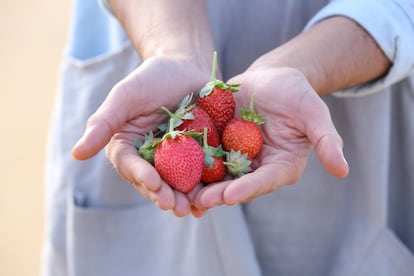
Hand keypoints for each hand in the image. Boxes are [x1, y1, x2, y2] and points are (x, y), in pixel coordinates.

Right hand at [72, 54, 210, 216]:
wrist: (188, 67)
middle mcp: (150, 157)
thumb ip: (103, 122)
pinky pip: (201, 175)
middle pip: (154, 181)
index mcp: (128, 145)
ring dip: (185, 198)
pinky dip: (205, 187)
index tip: (153, 183)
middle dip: (164, 195)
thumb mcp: (126, 95)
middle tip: (175, 207)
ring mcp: (175, 159)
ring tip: (194, 208)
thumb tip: (76, 154)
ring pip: (177, 184)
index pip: (130, 165)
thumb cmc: (153, 77)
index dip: (140, 175)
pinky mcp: (198, 156)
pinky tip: (212, 197)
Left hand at [192, 66, 348, 209]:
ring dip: (199, 184)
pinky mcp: (218, 144)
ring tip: (179, 192)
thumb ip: (326, 139)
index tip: (230, 196)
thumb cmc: (296, 93)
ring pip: (216, 175)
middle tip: (198, 201)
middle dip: (217, 194)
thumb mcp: (313, 112)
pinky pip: (203, 155)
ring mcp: (235, 157)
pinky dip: (188, 162)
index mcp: (280, 165)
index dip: (248, 189)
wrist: (271, 78)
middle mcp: (256, 167)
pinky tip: (170, 166)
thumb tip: (344, 170)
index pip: (264, 181)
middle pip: (236, 184)